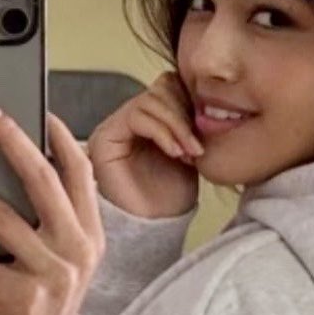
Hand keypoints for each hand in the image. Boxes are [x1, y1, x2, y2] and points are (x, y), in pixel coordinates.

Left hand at [0, 99, 105, 314]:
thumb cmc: (46, 300)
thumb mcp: (66, 258)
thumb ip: (58, 219)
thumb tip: (24, 168)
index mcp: (90, 235)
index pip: (81, 174)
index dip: (61, 139)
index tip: (39, 112)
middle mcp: (76, 250)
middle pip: (42, 180)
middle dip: (11, 139)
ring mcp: (51, 273)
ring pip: (1, 216)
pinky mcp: (22, 295)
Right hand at [87, 70, 203, 218]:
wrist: (156, 228)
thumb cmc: (171, 197)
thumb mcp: (190, 151)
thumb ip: (191, 121)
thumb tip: (204, 94)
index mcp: (150, 119)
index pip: (170, 86)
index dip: (191, 101)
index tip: (208, 127)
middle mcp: (128, 119)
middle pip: (160, 88)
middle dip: (185, 114)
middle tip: (197, 146)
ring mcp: (114, 127)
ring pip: (150, 100)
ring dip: (177, 125)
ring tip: (189, 153)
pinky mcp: (105, 138)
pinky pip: (137, 115)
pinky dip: (162, 131)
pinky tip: (175, 152)